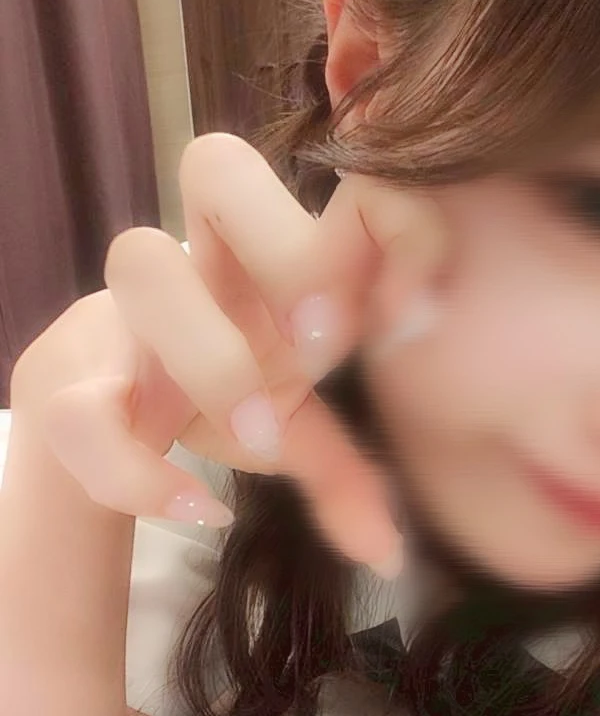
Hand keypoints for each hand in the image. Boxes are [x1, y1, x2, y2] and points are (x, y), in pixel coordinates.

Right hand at [10, 133, 447, 575]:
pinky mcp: (69, 379)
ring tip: (261, 433)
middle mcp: (201, 264)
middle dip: (285, 250)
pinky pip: (83, 406)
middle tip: (326, 345)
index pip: (336, 181)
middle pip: (216, 164)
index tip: (415, 318)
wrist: (101, 418)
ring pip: (140, 261)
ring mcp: (128, 312)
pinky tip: (202, 511)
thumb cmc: (221, 394)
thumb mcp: (297, 431)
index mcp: (271, 260)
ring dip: (214, 353)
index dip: (388, 222)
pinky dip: (139, 469)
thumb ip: (348, 476)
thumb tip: (388, 551)